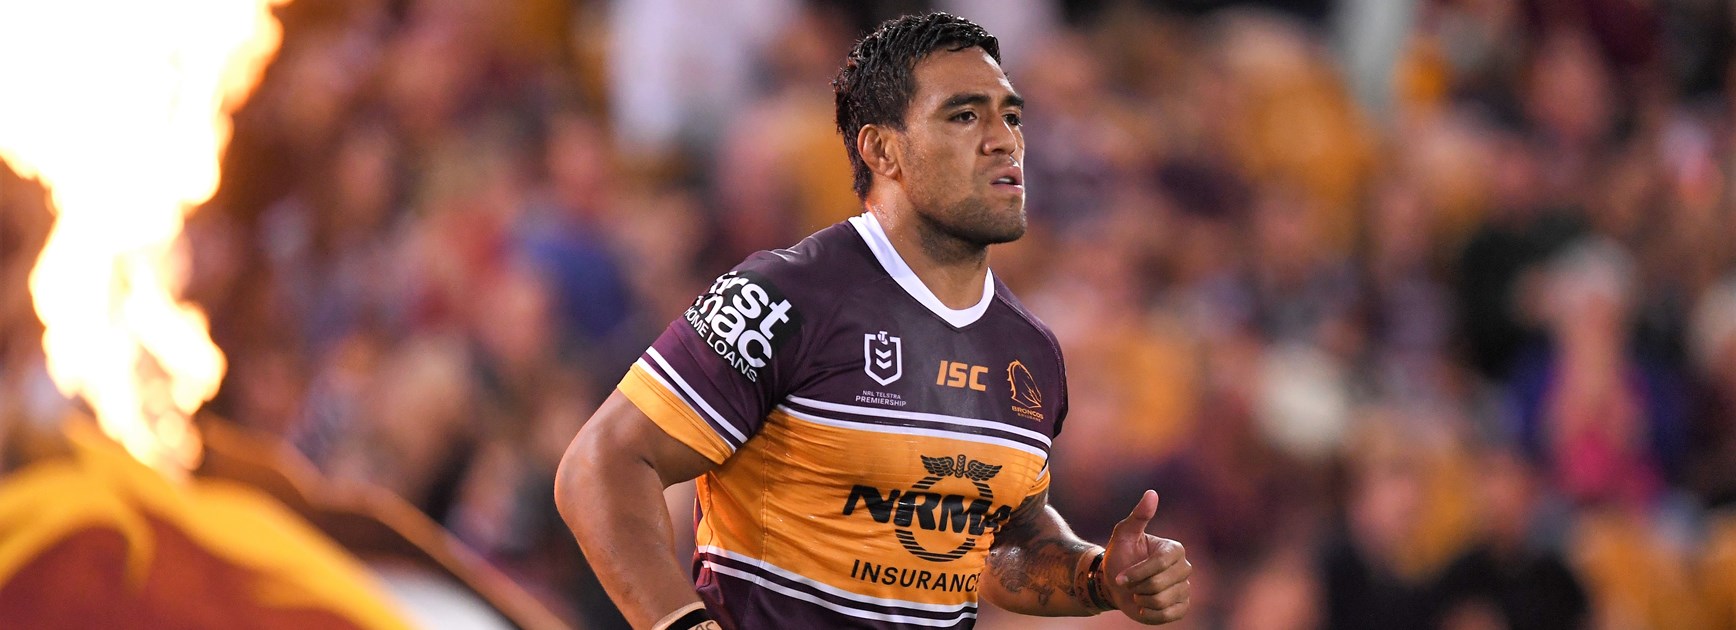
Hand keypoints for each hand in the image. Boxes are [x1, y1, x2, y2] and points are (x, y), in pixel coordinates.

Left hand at [1102, 490, 1190, 624]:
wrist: (1115, 584)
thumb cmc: (1120, 557)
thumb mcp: (1124, 534)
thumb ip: (1138, 516)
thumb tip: (1152, 493)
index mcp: (1174, 549)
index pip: (1161, 563)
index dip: (1138, 572)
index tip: (1120, 577)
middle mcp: (1184, 568)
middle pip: (1160, 583)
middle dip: (1137, 585)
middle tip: (1129, 583)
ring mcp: (1184, 588)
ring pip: (1162, 600)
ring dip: (1141, 599)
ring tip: (1136, 593)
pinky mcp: (1182, 607)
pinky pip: (1168, 615)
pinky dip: (1150, 614)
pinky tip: (1143, 606)